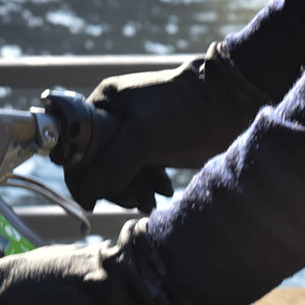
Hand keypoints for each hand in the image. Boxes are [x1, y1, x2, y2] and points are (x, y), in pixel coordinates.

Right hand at [60, 42, 269, 212]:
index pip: (76, 145)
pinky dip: (148, 188)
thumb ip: (113, 165)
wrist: (228, 103)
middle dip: (112, 186)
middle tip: (130, 200)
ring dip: (131, 191)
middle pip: (97, 164)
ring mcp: (135, 135)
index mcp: (103, 104)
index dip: (81, 174)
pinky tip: (162, 192)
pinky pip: (140, 176)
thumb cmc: (183, 106)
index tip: (90, 198)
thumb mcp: (142, 135)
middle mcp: (115, 119)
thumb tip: (88, 195)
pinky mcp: (155, 149)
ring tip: (148, 202)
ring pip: (119, 173)